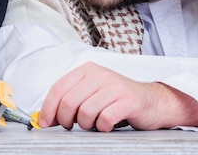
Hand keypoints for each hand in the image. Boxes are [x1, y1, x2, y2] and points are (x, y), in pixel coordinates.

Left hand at [39, 62, 197, 131]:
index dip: (48, 109)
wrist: (152, 101)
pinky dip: (103, 127)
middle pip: (69, 102)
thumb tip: (47, 117)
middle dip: (66, 120)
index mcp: (87, 70)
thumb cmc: (118, 99)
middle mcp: (100, 74)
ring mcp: (115, 86)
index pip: (58, 89)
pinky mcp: (128, 100)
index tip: (45, 123)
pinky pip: (105, 119)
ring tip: (94, 124)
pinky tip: (107, 125)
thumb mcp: (92, 92)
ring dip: (87, 125)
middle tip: (72, 127)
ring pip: (85, 112)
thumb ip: (71, 99)